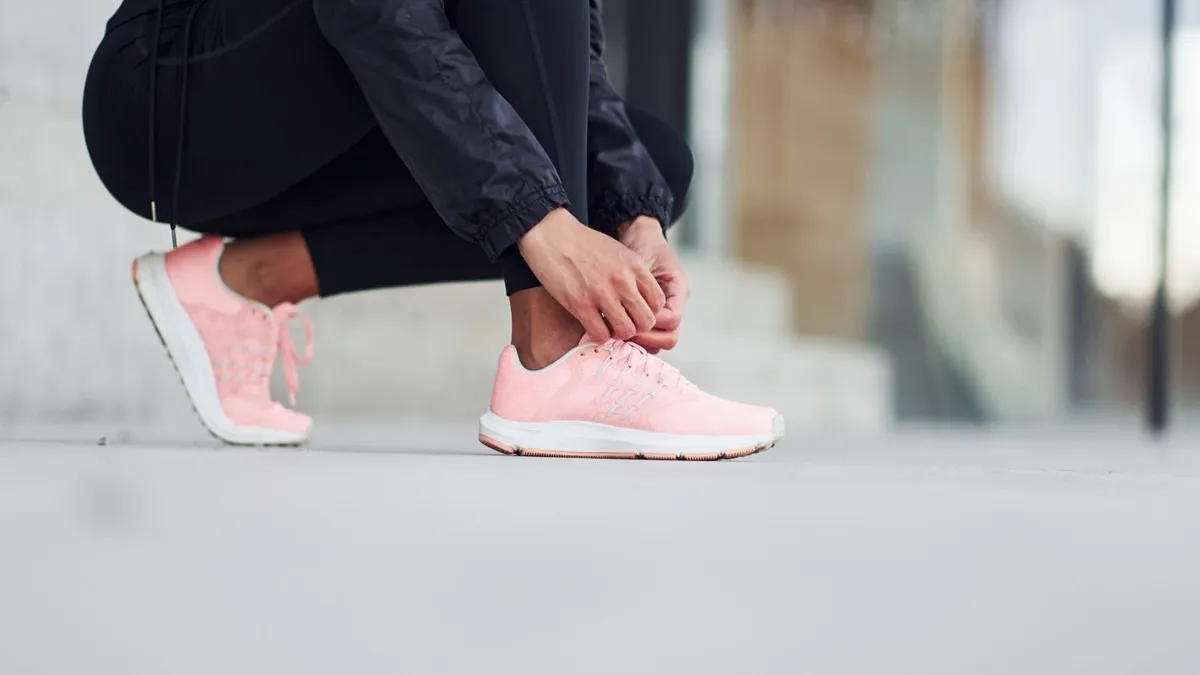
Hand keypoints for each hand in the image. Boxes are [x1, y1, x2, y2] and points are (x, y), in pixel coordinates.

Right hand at [519, 209, 665, 341]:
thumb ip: (632, 274)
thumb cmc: (583, 243)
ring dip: (618, 333)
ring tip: (608, 326)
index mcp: (635, 266)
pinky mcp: (581, 304)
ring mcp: (602, 293)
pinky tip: (593, 326)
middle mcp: (623, 281)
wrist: (552, 234)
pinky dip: (599, 335)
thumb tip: (640, 299)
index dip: (650, 312)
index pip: (659, 302)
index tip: (637, 313)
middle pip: (646, 321)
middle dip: (636, 327)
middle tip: (624, 323)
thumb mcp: (618, 252)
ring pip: (626, 331)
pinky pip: (600, 334)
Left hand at [619, 217, 689, 352]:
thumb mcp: (641, 258)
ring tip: (617, 334)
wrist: (639, 235)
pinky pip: (646, 335)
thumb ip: (638, 282)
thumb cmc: (642, 242)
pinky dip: (633, 338)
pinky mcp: (649, 314)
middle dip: (647, 339)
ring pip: (658, 341)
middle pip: (669, 337)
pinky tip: (614, 330)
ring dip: (639, 342)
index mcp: (679, 290)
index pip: (672, 320)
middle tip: (622, 333)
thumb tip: (626, 305)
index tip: (629, 317)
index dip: (651, 323)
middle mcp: (674, 304)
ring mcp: (663, 311)